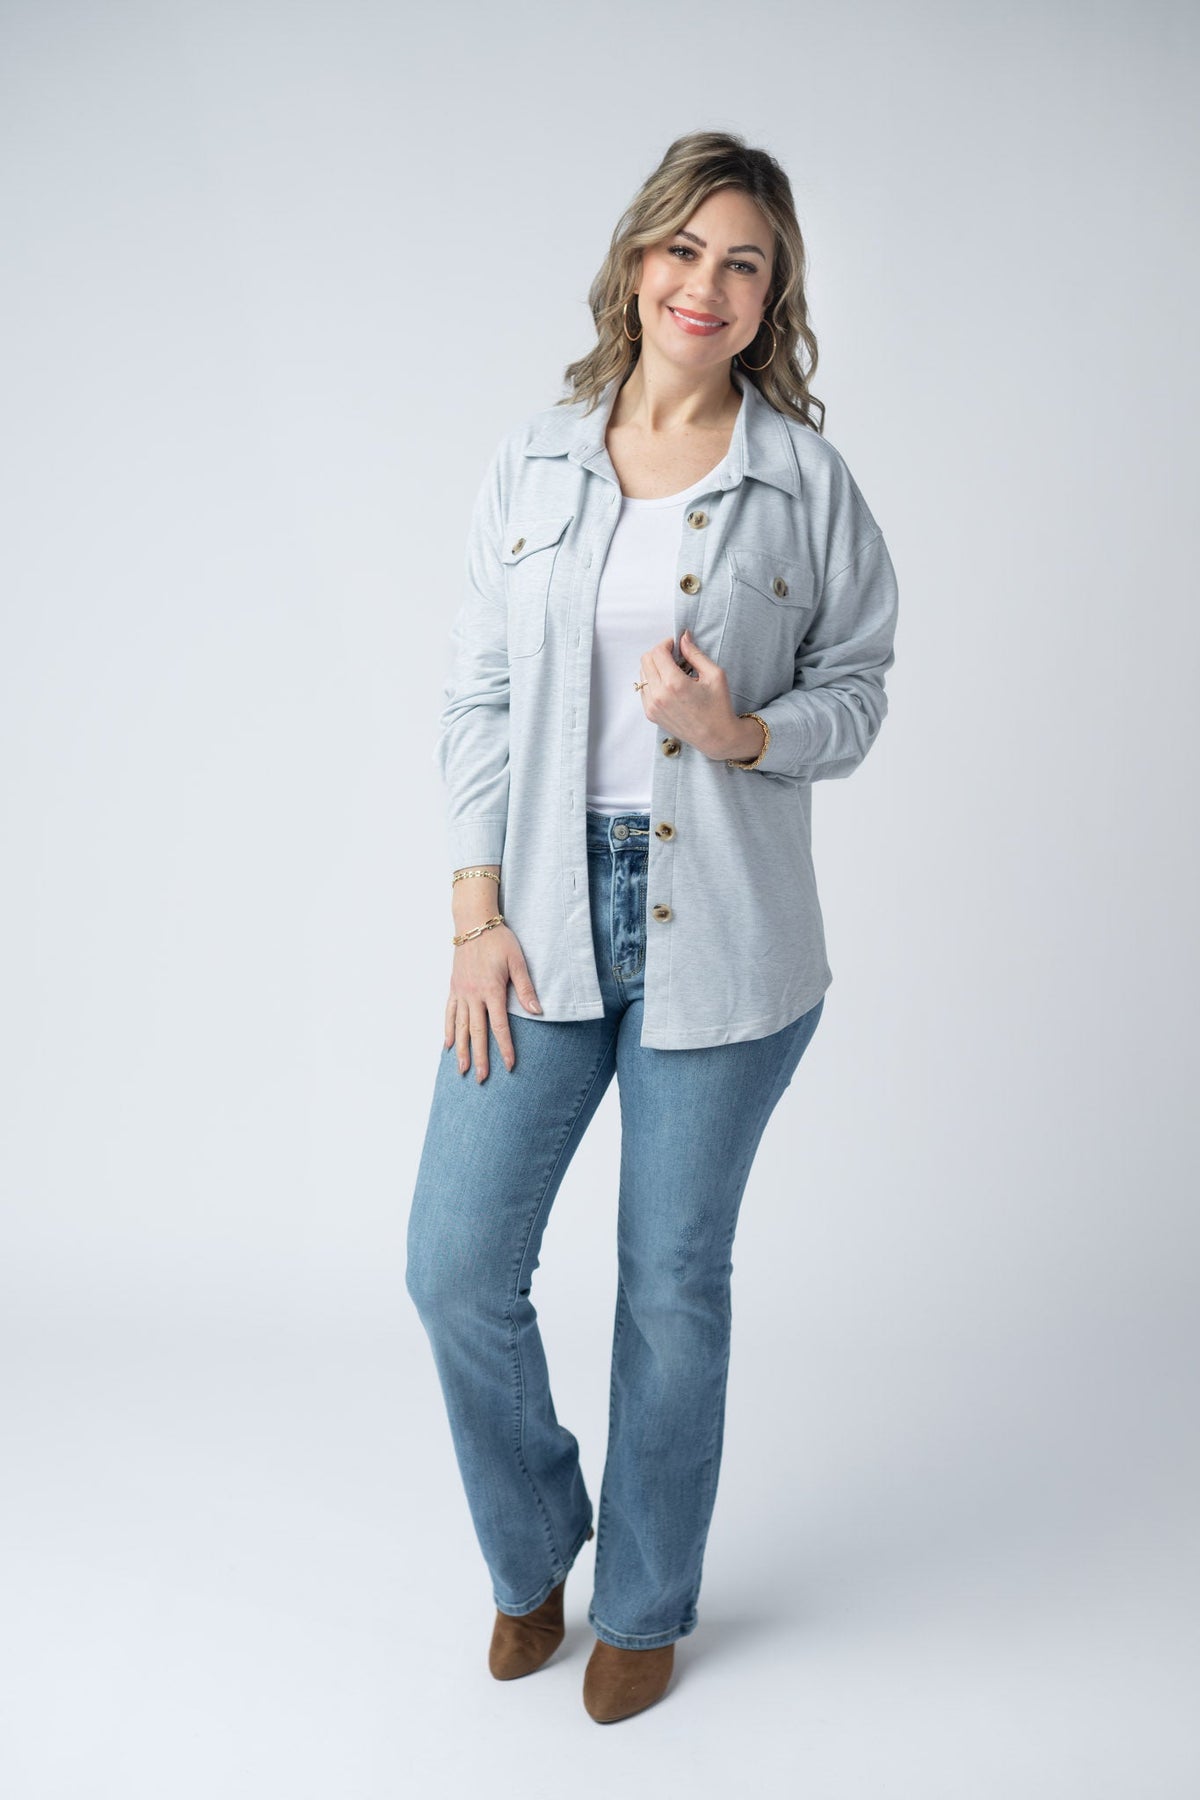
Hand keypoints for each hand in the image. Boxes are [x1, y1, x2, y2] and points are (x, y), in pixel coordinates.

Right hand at [444, 924, 541, 1081]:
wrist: (473, 922)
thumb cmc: (499, 940)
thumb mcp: (518, 961)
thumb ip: (526, 989)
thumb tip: (537, 1012)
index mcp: (491, 990)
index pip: (499, 1026)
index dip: (505, 1048)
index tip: (509, 1065)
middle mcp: (473, 995)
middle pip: (477, 1033)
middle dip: (480, 1057)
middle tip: (481, 1079)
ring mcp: (461, 992)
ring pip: (460, 1027)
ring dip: (462, 1050)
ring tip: (462, 1070)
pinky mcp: (453, 987)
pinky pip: (449, 1013)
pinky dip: (448, 1030)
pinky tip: (448, 1045)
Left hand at [636, 627, 741, 758]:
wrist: (716, 737)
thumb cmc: (719, 706)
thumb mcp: (714, 675)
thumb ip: (695, 654)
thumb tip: (683, 637)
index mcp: (674, 684)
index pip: (658, 652)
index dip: (667, 643)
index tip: (676, 645)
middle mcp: (659, 695)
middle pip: (646, 660)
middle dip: (659, 653)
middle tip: (674, 657)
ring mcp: (652, 706)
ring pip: (643, 674)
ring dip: (655, 667)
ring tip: (673, 672)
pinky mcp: (651, 714)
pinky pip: (644, 689)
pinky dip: (653, 682)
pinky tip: (669, 686)